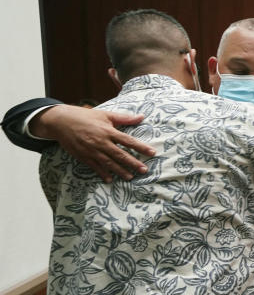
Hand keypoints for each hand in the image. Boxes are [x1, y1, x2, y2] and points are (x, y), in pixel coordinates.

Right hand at [30, 105, 154, 182]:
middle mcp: (101, 142)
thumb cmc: (84, 116)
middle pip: (120, 155)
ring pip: (109, 163)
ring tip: (130, 177)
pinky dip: (102, 173)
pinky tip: (110, 179)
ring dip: (120, 171)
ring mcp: (91, 150)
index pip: (128, 140)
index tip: (152, 152)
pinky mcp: (83, 156)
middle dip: (133, 163)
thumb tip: (141, 117)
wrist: (60, 121)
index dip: (141, 147)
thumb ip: (124, 118)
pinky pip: (95, 166)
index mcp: (107, 131)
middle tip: (144, 170)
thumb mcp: (104, 114)